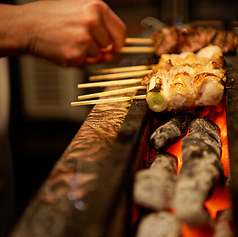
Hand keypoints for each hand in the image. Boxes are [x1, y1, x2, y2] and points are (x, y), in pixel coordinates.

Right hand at [0, 0, 126, 65]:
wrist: (24, 26)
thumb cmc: (49, 18)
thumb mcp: (78, 12)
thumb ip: (99, 29)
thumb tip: (110, 52)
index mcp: (96, 7)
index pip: (121, 32)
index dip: (118, 43)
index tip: (114, 48)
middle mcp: (93, 22)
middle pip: (108, 47)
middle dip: (98, 48)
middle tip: (79, 40)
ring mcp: (84, 39)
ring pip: (95, 57)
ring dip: (84, 54)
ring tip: (67, 42)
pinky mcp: (75, 55)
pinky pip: (83, 64)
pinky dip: (74, 61)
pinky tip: (62, 49)